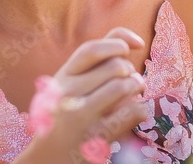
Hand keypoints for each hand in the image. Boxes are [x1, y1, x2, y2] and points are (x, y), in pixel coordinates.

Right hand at [47, 27, 149, 144]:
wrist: (51, 155)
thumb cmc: (69, 110)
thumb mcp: (72, 82)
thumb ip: (97, 57)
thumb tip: (135, 41)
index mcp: (63, 76)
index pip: (91, 50)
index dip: (118, 43)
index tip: (131, 47)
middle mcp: (69, 93)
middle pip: (115, 66)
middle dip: (131, 70)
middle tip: (130, 79)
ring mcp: (82, 115)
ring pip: (124, 86)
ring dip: (138, 86)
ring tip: (135, 91)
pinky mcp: (97, 136)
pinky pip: (133, 111)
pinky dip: (141, 108)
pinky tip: (134, 111)